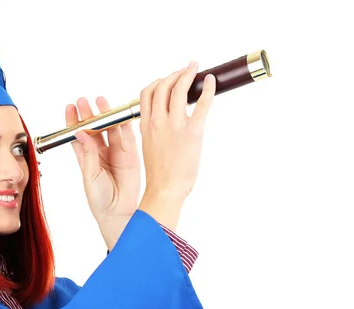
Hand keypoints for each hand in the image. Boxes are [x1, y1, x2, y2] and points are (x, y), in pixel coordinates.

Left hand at [67, 97, 141, 222]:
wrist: (119, 213)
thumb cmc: (101, 200)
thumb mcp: (90, 176)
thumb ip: (88, 154)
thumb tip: (81, 134)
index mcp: (86, 159)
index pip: (77, 136)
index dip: (73, 121)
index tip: (70, 108)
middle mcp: (100, 154)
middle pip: (93, 129)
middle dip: (88, 114)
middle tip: (83, 100)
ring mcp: (115, 153)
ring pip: (109, 129)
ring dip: (104, 115)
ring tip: (99, 100)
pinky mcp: (130, 155)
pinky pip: (125, 136)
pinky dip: (122, 124)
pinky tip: (116, 114)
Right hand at [139, 61, 215, 200]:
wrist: (165, 190)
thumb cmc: (160, 175)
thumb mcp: (150, 147)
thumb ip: (155, 131)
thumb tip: (166, 123)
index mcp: (145, 126)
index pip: (146, 94)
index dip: (158, 81)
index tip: (167, 79)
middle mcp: (157, 122)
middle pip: (162, 86)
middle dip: (175, 74)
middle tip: (186, 71)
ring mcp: (174, 126)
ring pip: (178, 89)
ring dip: (188, 75)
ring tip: (195, 69)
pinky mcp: (192, 132)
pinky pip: (201, 103)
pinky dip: (207, 88)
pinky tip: (211, 82)